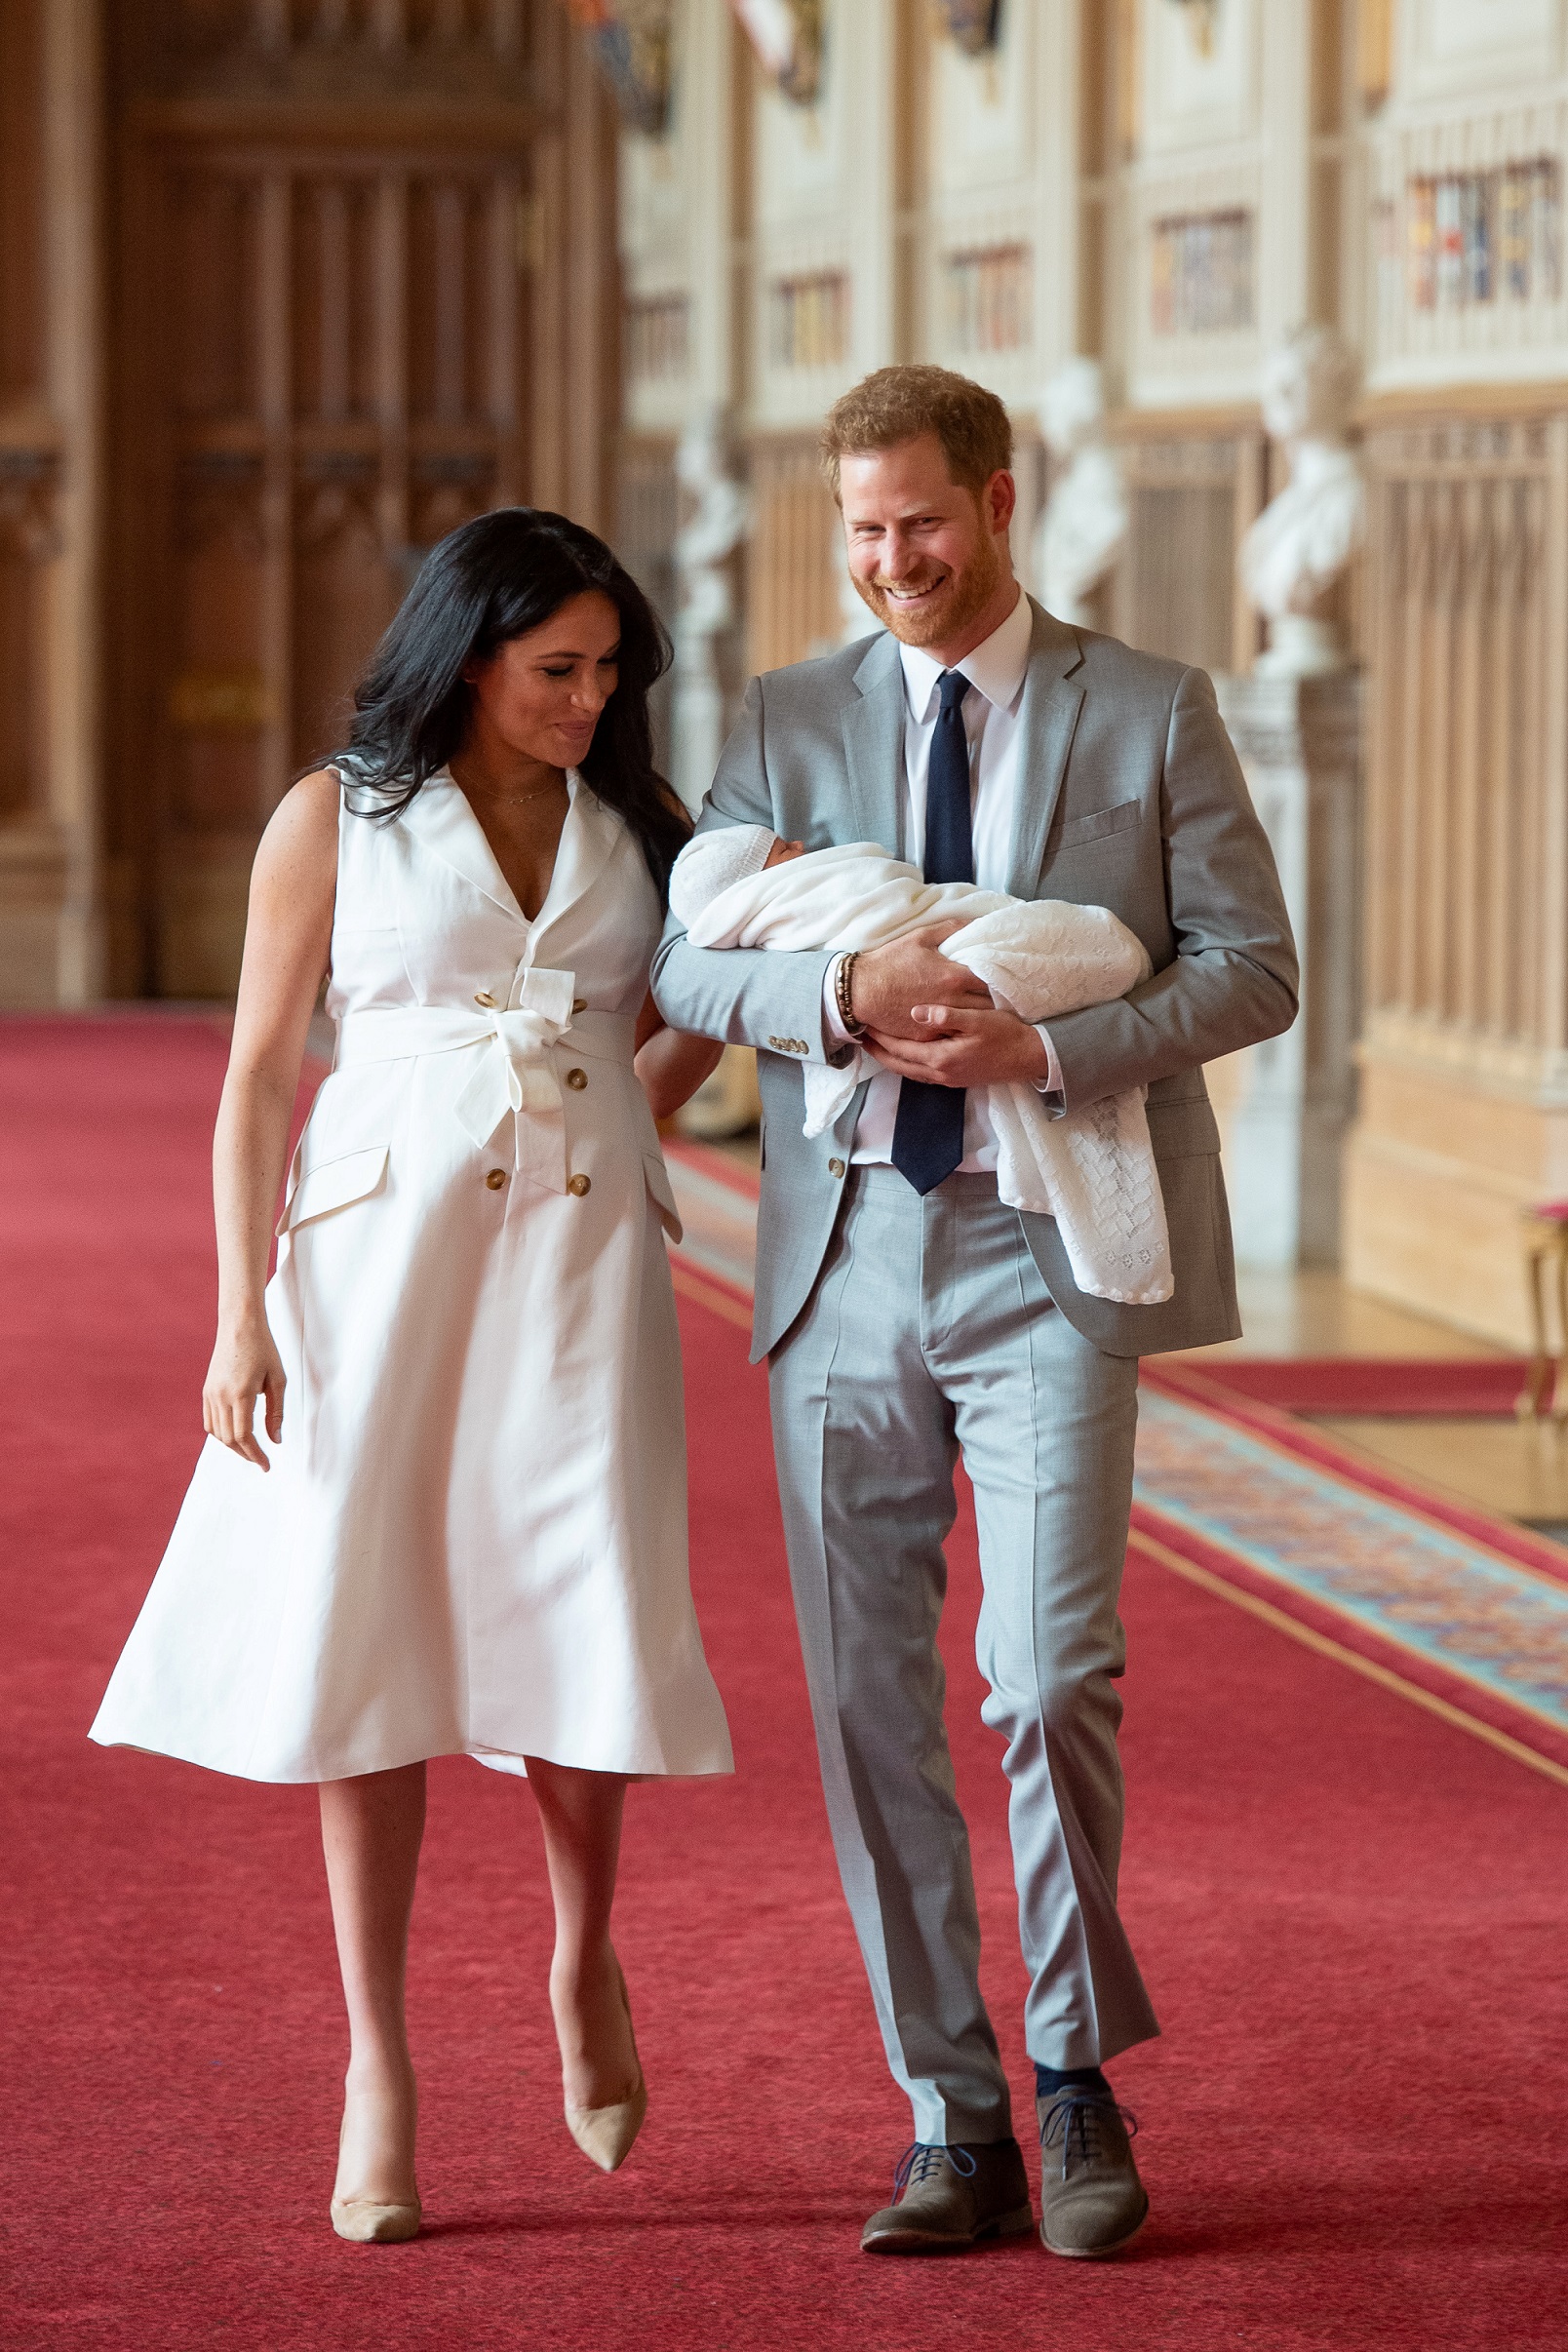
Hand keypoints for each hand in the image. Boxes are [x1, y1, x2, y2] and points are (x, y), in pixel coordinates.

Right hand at [203, 1314, 285, 1470]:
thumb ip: (275, 1412)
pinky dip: (221, 1433)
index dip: (255, 1455)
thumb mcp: (277, 1380)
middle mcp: (220, 1396)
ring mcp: (210, 1393)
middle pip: (228, 1439)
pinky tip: (235, 1434)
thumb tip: (275, 1440)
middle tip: (261, 1460)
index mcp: (240, 1394)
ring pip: (217, 1432)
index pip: (244, 1436)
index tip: (266, 1465)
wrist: (239, 1324)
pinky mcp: (206, 1390)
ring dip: (233, 1445)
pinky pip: (210, 1421)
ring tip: (250, 1449)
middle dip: (245, 1454)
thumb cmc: (263, 1348)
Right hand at [849, 923, 993, 1039]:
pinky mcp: (928, 1036)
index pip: (992, 979)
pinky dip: (961, 1031)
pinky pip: (953, 1035)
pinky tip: (967, 1028)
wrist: (860, 991)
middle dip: (998, 1000)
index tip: (1008, 975)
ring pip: (973, 1023)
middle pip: (988, 1005)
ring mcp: (940, 1022)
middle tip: (1006, 997)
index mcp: (953, 976)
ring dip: (983, 1018)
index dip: (1003, 977)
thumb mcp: (920, 937)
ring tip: (992, 1014)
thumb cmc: (889, 962)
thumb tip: (975, 922)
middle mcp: (952, 1001)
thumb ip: (950, 928)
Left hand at [863, 1003, 1049, 1088]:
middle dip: (878, 1052)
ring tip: (876, 1045)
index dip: (879, 1038)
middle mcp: (940, 1074)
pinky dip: (907, 1064)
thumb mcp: (977, 1019)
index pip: (900, 1050)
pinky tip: (905, 1054)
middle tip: (860, 1037)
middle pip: (899, 1065)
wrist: (1031, 1057)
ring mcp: (948, 1080)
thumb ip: (945, 1016)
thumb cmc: (1006, 1034)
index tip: (863, 1024)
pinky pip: (921, 1074)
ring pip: (909, 1072)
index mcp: (941, 1058)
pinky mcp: (956, 1079)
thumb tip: (914, 1013)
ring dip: (890, 1060)